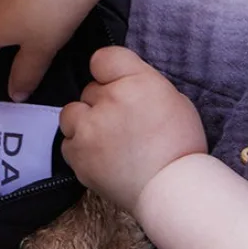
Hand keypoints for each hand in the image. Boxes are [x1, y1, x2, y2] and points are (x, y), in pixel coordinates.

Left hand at [59, 48, 206, 211]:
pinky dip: (79, 148)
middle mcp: (109, 99)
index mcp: (137, 81)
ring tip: (105, 139)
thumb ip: (142, 84)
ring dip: (84, 122)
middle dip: (103, 102)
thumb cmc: (180, 146)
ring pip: (71, 112)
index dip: (109, 72)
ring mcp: (90, 128)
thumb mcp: (173, 99)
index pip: (104, 57)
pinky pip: (67, 141)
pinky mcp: (77, 154)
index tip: (118, 85)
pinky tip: (100, 157)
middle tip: (123, 123)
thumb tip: (121, 82)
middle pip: (90, 88)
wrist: (172, 191)